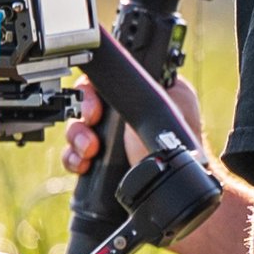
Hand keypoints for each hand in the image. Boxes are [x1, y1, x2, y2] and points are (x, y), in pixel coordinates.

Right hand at [62, 70, 204, 178]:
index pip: (103, 82)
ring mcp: (107, 139)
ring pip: (75, 130)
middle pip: (82, 105)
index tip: (95, 106)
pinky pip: (73, 155)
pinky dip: (72, 159)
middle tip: (91, 124)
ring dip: (76, 140)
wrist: (173, 188)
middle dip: (82, 117)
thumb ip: (148, 83)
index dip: (91, 91)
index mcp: (137, 94)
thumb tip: (131, 65)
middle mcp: (119, 115)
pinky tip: (82, 165)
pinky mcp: (99, 162)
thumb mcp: (169, 103)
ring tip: (90, 151)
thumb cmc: (181, 145)